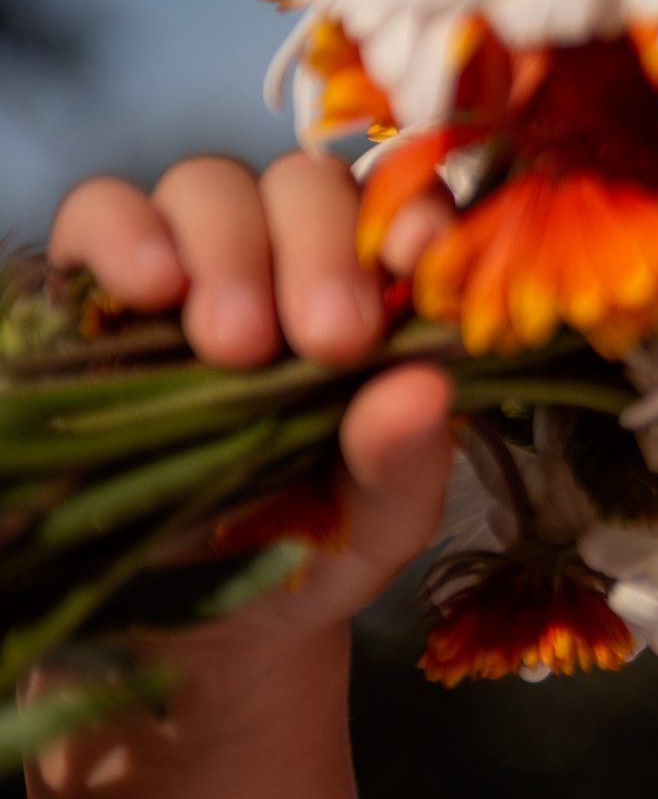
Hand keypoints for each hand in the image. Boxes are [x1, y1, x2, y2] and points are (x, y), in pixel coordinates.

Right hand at [46, 152, 460, 628]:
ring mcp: (187, 262)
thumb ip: (409, 465)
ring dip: (230, 248)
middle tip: (329, 340)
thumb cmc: (307, 546)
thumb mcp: (376, 527)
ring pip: (208, 185)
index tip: (420, 265)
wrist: (195, 613)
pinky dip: (124, 234)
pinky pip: (100, 211)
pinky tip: (149, 292)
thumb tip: (425, 389)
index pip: (402, 208)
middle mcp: (285, 260)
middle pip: (305, 185)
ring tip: (233, 345)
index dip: (415, 216)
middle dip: (323, 248)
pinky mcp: (92, 285)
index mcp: (374, 297)